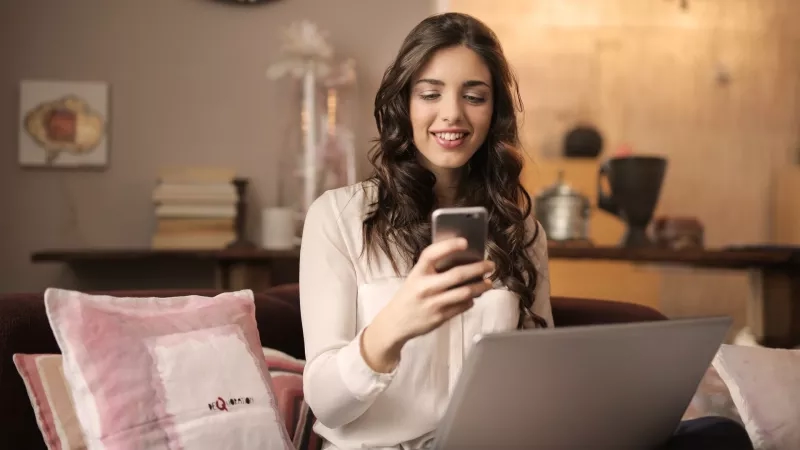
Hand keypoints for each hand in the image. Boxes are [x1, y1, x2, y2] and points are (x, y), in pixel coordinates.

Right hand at [360, 237, 494, 371]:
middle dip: (478, 268)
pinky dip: (471, 300)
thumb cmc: (409, 296)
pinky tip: (474, 296)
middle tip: (490, 265)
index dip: (449, 246)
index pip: (432, 254)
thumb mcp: (415, 278)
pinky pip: (462, 306)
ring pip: (464, 292)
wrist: (395, 323)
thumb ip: (433, 270)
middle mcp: (425, 287)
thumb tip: (463, 261)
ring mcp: (433, 303)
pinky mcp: (440, 317)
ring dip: (480, 287)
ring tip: (489, 283)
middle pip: (457, 275)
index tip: (465, 242)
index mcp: (417, 273)